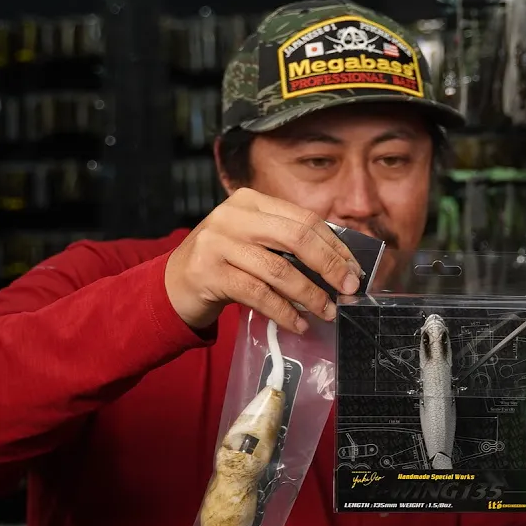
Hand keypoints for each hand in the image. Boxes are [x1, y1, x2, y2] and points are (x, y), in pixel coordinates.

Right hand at [165, 187, 363, 333]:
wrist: (171, 285)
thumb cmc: (224, 263)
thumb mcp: (254, 242)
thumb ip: (289, 244)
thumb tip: (341, 264)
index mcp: (251, 201)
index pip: (305, 220)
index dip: (335, 245)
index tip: (354, 269)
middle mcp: (232, 216)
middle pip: (297, 238)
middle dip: (329, 265)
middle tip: (348, 289)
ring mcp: (217, 243)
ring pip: (279, 269)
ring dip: (310, 295)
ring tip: (327, 311)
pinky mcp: (208, 273)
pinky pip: (258, 294)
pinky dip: (284, 312)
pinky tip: (298, 324)